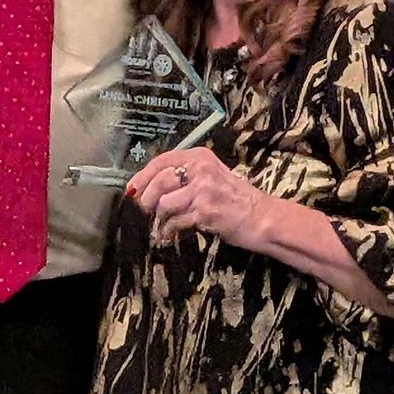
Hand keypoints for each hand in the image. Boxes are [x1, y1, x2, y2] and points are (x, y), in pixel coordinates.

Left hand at [126, 147, 269, 248]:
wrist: (261, 217)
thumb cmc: (236, 199)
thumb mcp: (211, 177)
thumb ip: (185, 177)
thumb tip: (149, 188)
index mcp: (201, 157)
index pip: (162, 160)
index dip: (143, 176)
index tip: (132, 189)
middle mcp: (201, 170)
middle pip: (159, 181)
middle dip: (147, 199)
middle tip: (147, 211)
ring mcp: (203, 191)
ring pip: (164, 203)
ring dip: (159, 218)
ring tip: (162, 225)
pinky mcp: (204, 212)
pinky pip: (174, 222)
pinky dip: (167, 231)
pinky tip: (168, 236)